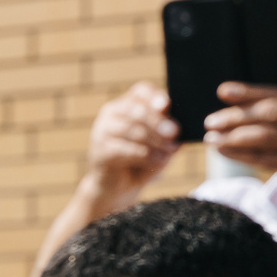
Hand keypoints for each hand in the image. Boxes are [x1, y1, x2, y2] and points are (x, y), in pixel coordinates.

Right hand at [83, 82, 180, 201]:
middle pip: (137, 110)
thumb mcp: (159, 141)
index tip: (166, 106)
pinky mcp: (99, 152)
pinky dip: (146, 156)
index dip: (154, 96)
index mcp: (127, 104)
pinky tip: (158, 162)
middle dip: (158, 122)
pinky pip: (126, 150)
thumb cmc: (142, 160)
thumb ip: (166, 129)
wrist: (118, 186)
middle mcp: (111, 114)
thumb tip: (176, 125)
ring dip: (155, 142)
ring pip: (132, 130)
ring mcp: (101, 131)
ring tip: (169, 152)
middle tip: (174, 133)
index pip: (140, 91)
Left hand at [207, 83, 276, 202]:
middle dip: (235, 115)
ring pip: (262, 135)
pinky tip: (223, 152)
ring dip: (232, 136)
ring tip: (210, 138)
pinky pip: (263, 157)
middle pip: (267, 112)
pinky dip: (239, 154)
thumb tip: (250, 109)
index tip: (222, 91)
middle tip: (210, 120)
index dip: (248, 92)